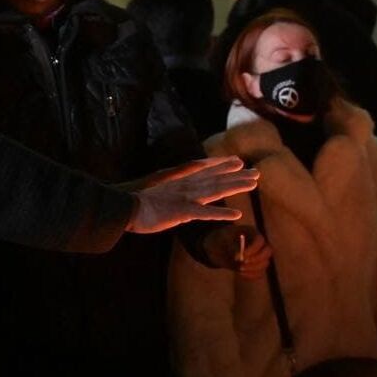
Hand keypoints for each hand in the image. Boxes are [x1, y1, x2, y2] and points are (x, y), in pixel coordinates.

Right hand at [124, 156, 257, 233]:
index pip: (203, 168)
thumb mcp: (152, 189)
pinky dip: (222, 214)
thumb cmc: (131, 200)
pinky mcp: (182, 211)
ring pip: (216, 190)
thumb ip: (167, 190)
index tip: (237, 161)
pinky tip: (237, 215)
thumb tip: (178, 198)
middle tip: (256, 171)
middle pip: (216, 178)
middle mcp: (184, 184)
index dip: (221, 164)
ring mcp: (184, 197)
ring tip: (254, 183)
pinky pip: (206, 214)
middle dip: (237, 175)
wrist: (120, 206)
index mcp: (176, 178)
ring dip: (236, 186)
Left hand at [201, 224, 272, 278]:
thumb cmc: (223, 239)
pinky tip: (241, 273)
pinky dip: (251, 275)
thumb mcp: (223, 239)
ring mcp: (260, 255)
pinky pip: (260, 273)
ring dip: (253, 268)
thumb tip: (239, 257)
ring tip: (239, 268)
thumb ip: (231, 246)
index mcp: (253, 233)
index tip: (242, 256)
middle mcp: (260, 244)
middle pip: (268, 252)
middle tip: (243, 263)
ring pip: (264, 264)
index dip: (253, 249)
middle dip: (257, 259)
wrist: (220, 247)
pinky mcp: (257, 266)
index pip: (260, 240)